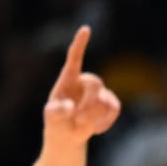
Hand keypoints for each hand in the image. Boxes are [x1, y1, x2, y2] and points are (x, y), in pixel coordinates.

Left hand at [43, 27, 121, 146]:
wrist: (67, 136)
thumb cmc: (56, 123)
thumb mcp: (51, 119)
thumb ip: (56, 112)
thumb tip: (69, 107)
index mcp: (67, 79)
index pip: (75, 57)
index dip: (80, 43)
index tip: (86, 29)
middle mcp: (84, 81)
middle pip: (96, 84)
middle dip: (90, 105)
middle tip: (79, 120)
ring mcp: (98, 92)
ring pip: (106, 100)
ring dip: (95, 116)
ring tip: (84, 126)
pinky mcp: (109, 103)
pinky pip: (115, 108)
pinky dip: (106, 121)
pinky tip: (96, 129)